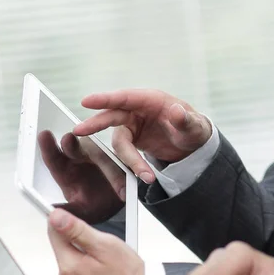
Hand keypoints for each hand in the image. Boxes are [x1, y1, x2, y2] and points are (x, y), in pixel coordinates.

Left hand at [38, 130, 124, 223]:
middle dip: (69, 143)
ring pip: (94, 149)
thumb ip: (68, 210)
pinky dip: (117, 158)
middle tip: (68, 140)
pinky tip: (116, 160)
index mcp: (65, 172)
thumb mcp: (79, 210)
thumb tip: (52, 211)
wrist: (116, 207)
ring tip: (94, 152)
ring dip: (94, 149)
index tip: (44, 136)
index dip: (48, 147)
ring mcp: (96, 157)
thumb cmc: (94, 204)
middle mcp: (79, 160)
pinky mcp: (114, 158)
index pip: (54, 158)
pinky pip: (115, 156)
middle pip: (72, 148)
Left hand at [47, 209, 144, 274]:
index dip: (67, 223)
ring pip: (73, 264)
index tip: (82, 225)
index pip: (54, 233)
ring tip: (108, 267)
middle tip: (104, 251)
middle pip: (64, 249)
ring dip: (86, 259)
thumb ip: (77, 230)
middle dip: (82, 244)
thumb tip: (55, 218)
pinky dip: (90, 274)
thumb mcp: (107, 245)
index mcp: (69, 268)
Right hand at [73, 89, 211, 181]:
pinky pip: (124, 154)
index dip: (105, 98)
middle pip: (112, 116)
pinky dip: (130, 166)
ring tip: (147, 177)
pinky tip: (141, 177)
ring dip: (129, 161)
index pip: (125, 97)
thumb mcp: (195, 126)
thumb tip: (177, 112)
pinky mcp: (132, 142)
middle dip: (95, 124)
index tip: (86, 101)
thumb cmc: (194, 129)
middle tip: (78, 132)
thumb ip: (186, 120)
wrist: (193, 146)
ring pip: (120, 143)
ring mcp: (133, 127)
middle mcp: (138, 112)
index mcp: (151, 100)